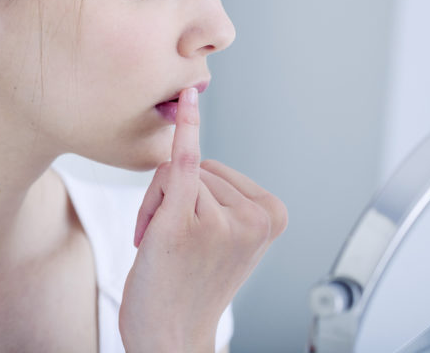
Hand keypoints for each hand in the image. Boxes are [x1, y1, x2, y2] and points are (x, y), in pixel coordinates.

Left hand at [119, 88, 286, 352]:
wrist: (170, 335)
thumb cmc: (190, 285)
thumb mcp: (225, 240)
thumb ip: (222, 197)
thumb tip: (190, 125)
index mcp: (273, 215)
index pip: (217, 171)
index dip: (193, 197)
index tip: (195, 239)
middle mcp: (254, 217)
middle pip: (198, 167)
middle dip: (174, 199)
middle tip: (172, 246)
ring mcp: (221, 220)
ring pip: (173, 173)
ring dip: (156, 206)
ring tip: (163, 249)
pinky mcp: (185, 223)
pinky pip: (182, 162)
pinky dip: (186, 127)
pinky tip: (186, 99)